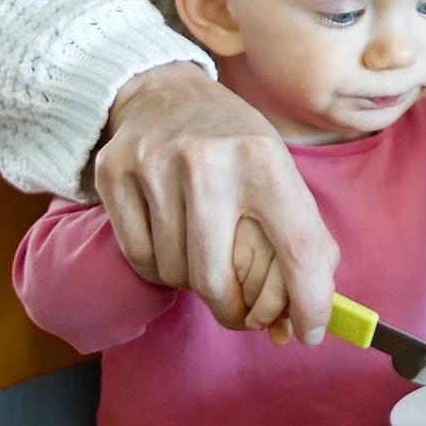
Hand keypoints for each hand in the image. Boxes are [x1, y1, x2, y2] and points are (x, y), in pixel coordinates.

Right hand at [94, 63, 339, 338]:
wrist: (163, 92)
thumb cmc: (234, 145)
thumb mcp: (281, 172)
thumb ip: (304, 239)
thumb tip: (308, 319)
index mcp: (264, 159)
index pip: (298, 248)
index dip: (310, 302)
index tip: (310, 333)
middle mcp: (208, 161)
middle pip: (215, 279)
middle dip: (233, 312)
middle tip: (243, 315)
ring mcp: (155, 166)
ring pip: (174, 273)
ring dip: (193, 284)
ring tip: (205, 257)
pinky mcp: (115, 174)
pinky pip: (139, 258)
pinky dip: (160, 270)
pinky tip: (172, 245)